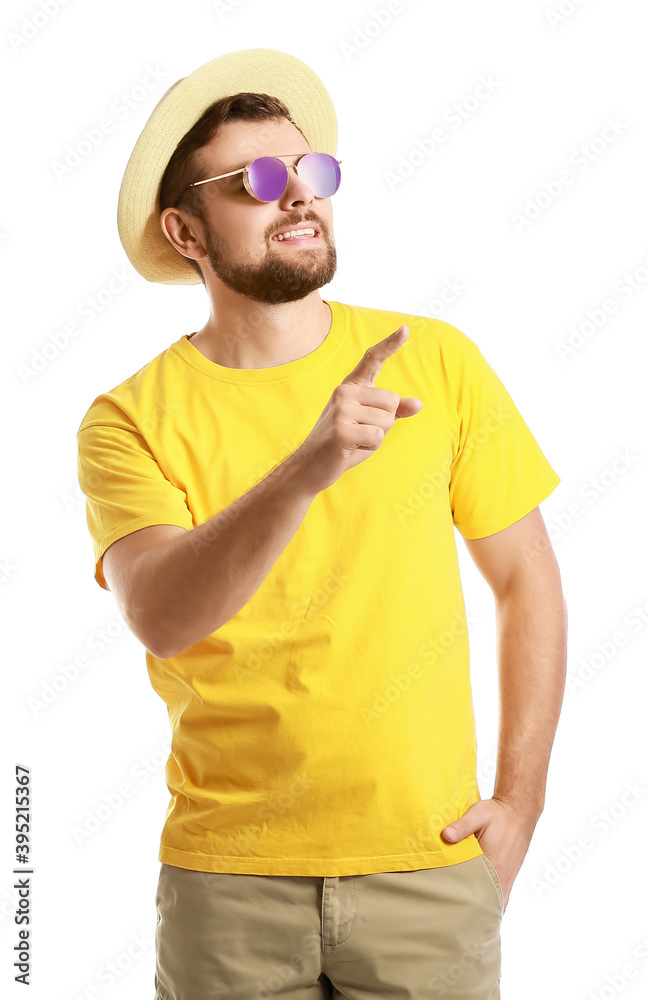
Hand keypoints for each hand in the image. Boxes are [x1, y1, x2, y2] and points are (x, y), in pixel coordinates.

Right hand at [292, 325, 422, 493]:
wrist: (311, 466)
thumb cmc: (344, 444)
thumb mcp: (370, 424)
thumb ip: (391, 412)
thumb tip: (418, 404)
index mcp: (350, 387)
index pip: (372, 359)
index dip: (390, 344)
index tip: (406, 328)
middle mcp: (344, 392)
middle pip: (392, 401)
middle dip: (385, 423)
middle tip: (360, 433)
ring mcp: (341, 409)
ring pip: (387, 420)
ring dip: (377, 436)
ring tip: (355, 440)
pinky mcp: (342, 430)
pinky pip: (377, 435)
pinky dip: (370, 446)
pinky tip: (351, 448)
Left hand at [441, 797, 537, 910]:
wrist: (518, 811)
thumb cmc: (497, 814)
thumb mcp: (478, 814)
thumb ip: (462, 826)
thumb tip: (445, 836)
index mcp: (494, 864)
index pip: (477, 892)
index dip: (463, 902)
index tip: (449, 909)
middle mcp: (503, 876)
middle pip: (486, 904)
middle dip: (471, 911)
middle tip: (452, 917)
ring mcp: (507, 879)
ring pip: (495, 903)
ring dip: (481, 908)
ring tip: (463, 916)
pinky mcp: (509, 877)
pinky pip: (500, 898)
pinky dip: (490, 903)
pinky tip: (478, 907)